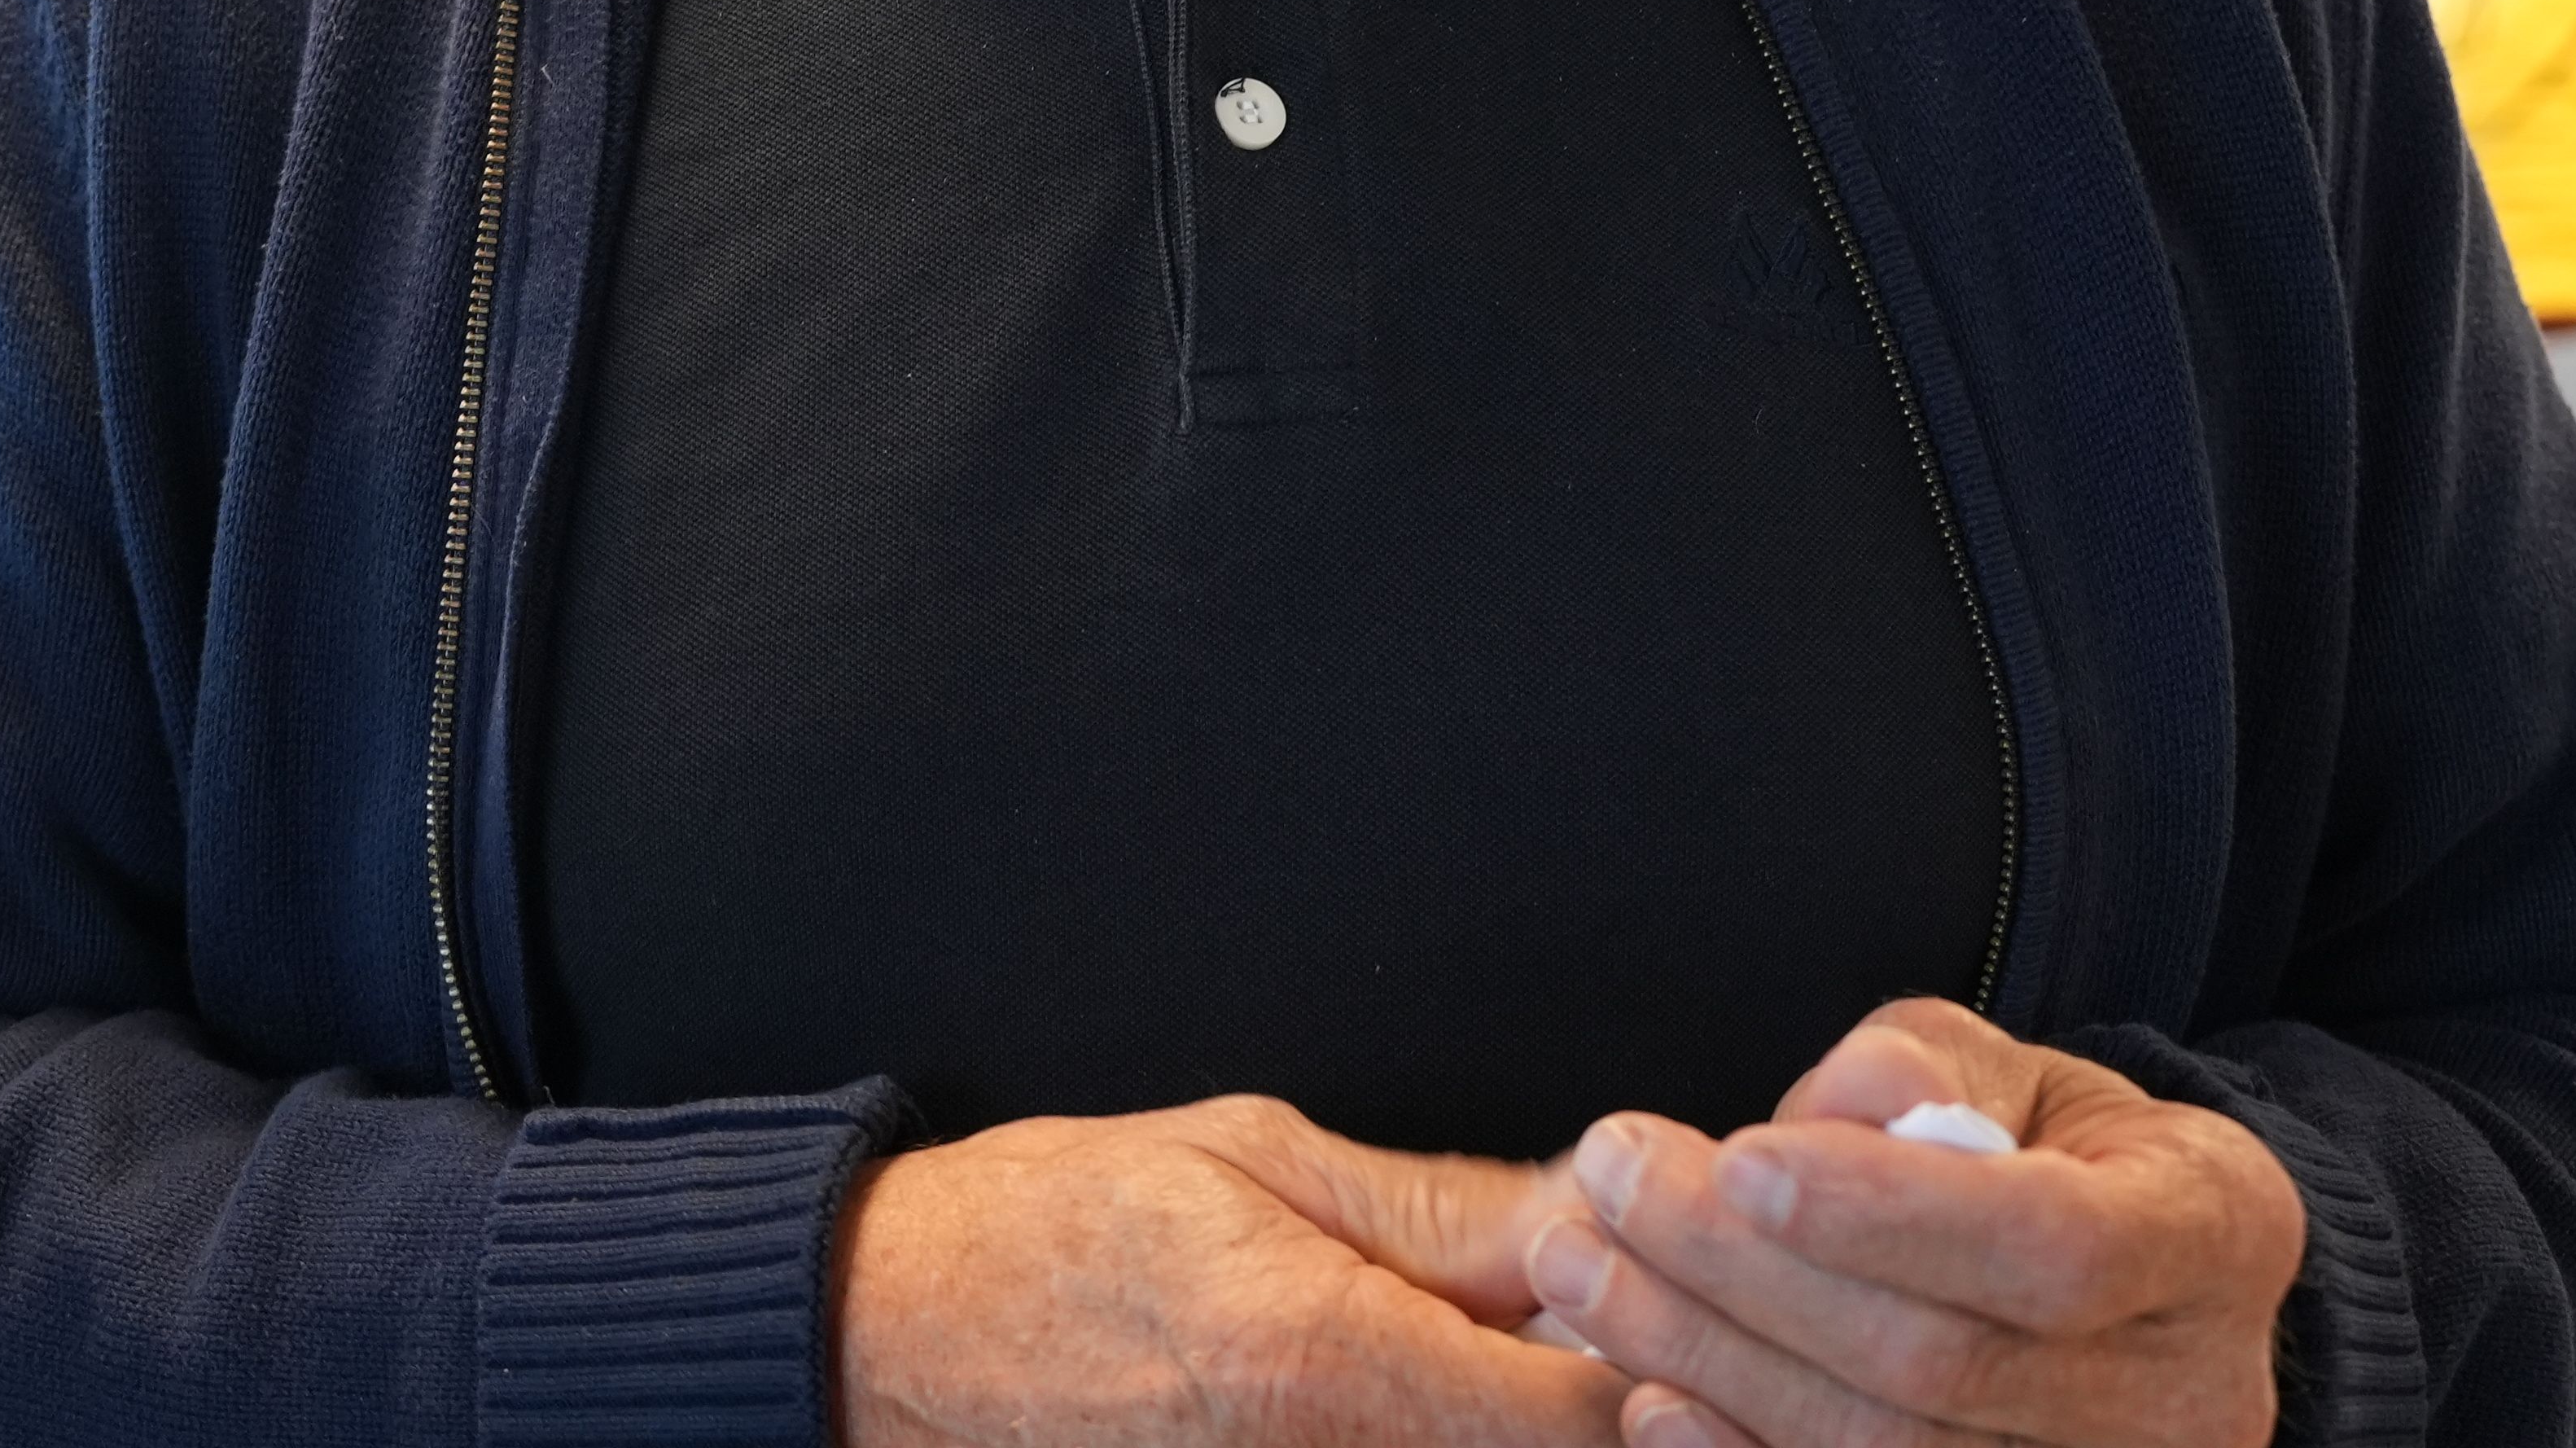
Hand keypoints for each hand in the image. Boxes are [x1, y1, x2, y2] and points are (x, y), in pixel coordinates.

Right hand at [835, 1092, 1629, 1446]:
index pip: (1593, 1414)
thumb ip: (1444, 1209)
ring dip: (1536, 1430)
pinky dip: (1455, 1444)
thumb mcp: (1258, 1157)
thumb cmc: (1056, 1230)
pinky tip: (1459, 1394)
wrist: (898, 1339)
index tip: (1677, 1295)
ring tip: (1542, 1358)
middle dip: (1628, 1408)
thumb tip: (1596, 1209)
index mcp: (1329, 1361)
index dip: (1671, 1360)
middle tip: (1641, 1335)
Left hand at [1517, 1004, 2296, 1447]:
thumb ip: (1927, 1069)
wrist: (2127, 1298)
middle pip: (1939, 1367)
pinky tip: (1650, 1396)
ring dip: (1708, 1359)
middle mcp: (2189, 1399)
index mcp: (2215, 1237)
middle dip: (1743, 1272)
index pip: (2054, 1248)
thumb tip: (1853, 1098)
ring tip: (1584, 1265)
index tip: (1737, 1155)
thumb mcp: (2020, 1076)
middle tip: (1609, 1179)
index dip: (1887, 1213)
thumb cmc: (2055, 1161)